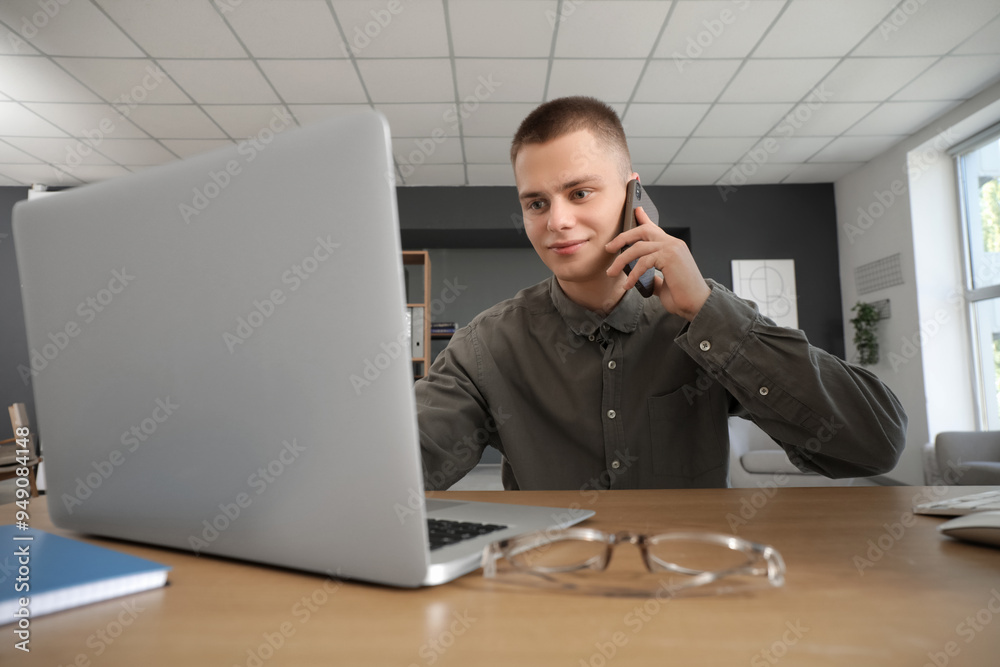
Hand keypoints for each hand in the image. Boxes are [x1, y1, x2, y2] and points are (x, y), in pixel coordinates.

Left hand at [604, 206, 710, 320]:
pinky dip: (633, 273)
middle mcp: (673, 243)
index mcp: (672, 247)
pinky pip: (643, 261)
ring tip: (611, 272)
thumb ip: (653, 277)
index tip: (635, 211)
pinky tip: (628, 284)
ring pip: (638, 247)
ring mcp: (672, 248)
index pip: (654, 228)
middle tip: (609, 247)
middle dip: (622, 238)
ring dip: (621, 260)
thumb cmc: (683, 296)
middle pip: (642, 231)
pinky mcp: (670, 257)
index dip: (643, 218)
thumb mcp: (664, 283)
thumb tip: (642, 279)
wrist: (697, 305)